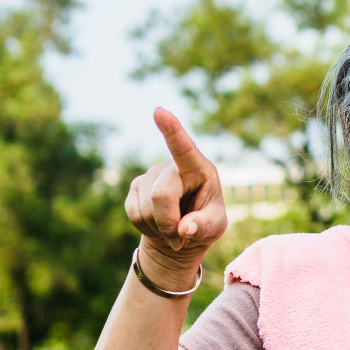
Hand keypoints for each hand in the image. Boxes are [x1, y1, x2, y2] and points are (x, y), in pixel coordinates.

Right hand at [125, 108, 227, 285]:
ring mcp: (150, 175)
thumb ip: (203, 226)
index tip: (159, 111)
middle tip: (180, 238)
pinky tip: (157, 224)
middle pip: (161, 196)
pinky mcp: (135, 188)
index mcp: (198, 167)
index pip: (184, 147)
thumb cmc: (204, 223)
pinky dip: (147, 228)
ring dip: (159, 228)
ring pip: (146, 209)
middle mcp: (171, 166)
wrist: (181, 234)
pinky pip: (134, 214)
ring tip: (172, 228)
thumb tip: (184, 229)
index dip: (171, 129)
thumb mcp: (214, 226)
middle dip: (168, 223)